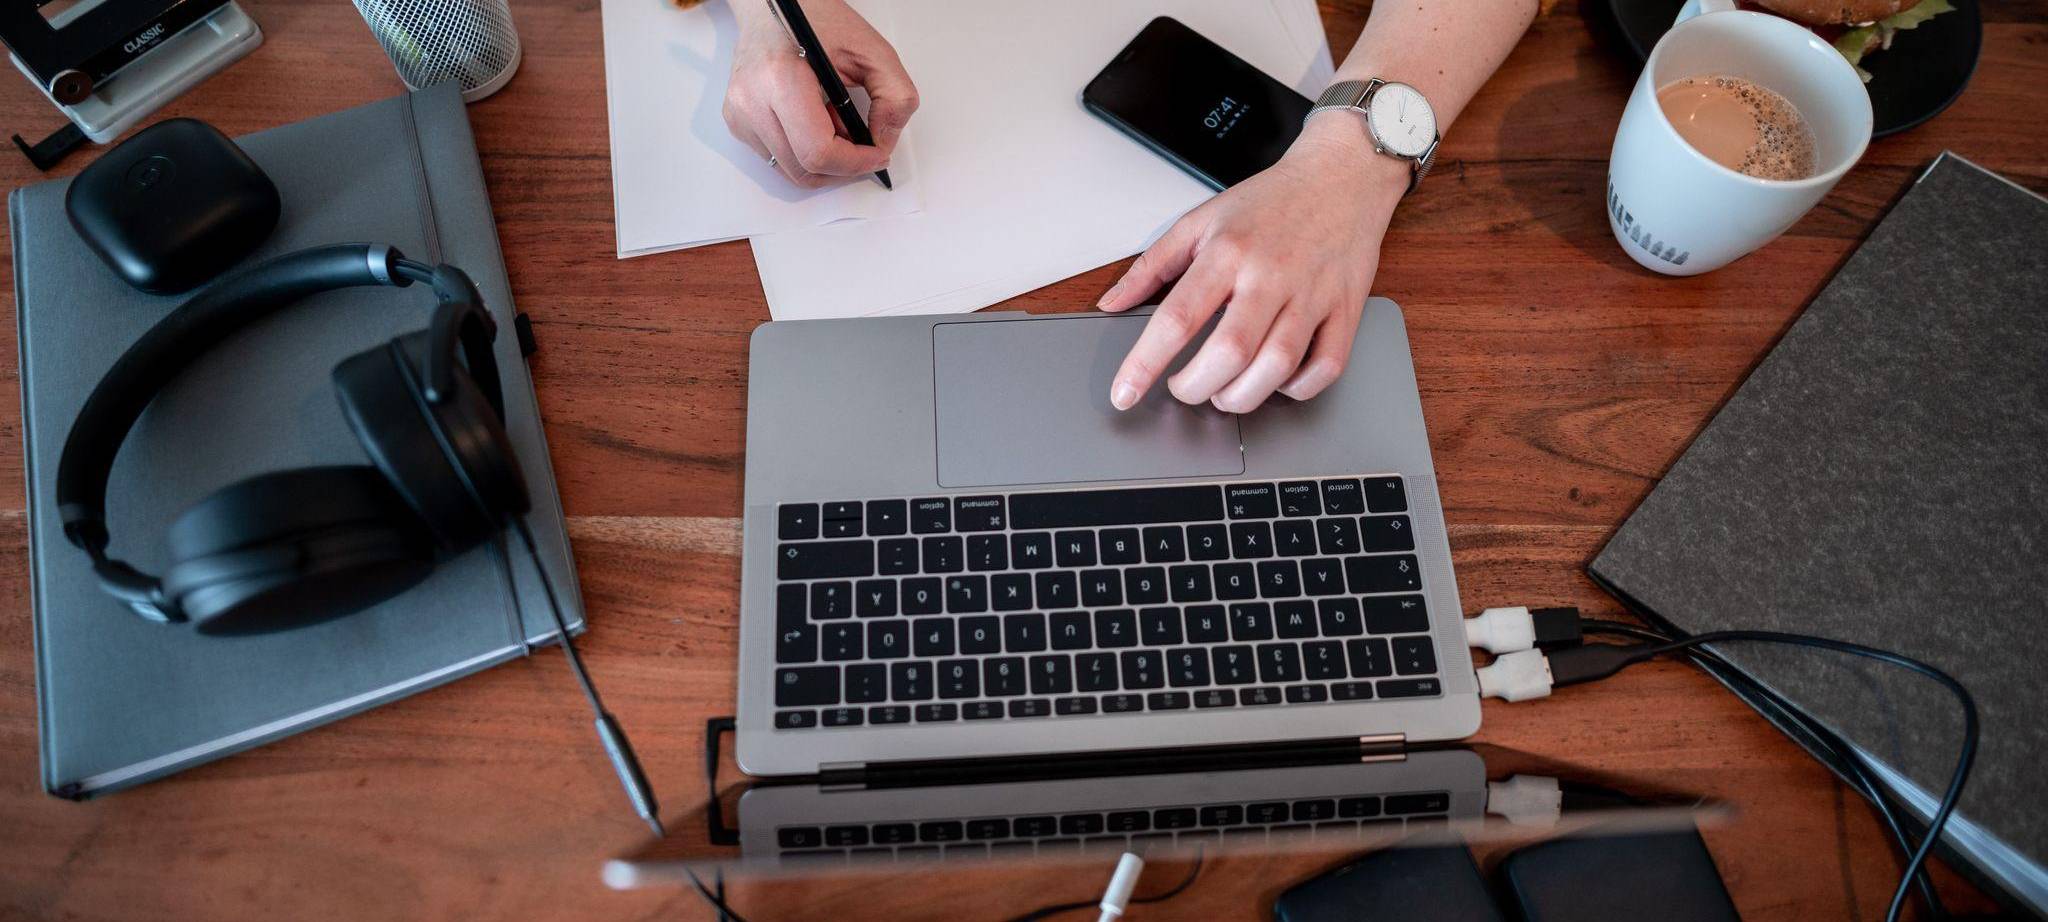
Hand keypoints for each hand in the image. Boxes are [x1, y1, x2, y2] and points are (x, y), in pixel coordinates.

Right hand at [723, 0, 917, 187]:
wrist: (772, 4)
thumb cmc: (815, 19)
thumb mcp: (871, 49)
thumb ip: (895, 96)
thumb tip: (884, 139)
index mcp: (780, 79)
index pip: (818, 152)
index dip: (855, 163)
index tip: (878, 153)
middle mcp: (751, 101)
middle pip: (804, 170)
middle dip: (843, 166)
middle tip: (864, 145)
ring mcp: (740, 115)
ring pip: (791, 172)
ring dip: (824, 161)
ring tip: (838, 125)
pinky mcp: (737, 122)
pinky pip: (778, 159)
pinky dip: (805, 154)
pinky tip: (816, 123)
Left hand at [1099, 116, 1408, 412]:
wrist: (1342, 175)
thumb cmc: (1270, 202)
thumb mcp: (1200, 220)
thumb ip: (1151, 265)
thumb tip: (1111, 303)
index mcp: (1227, 252)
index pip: (1177, 318)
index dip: (1145, 364)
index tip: (1124, 394)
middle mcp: (1270, 274)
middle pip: (1230, 352)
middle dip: (1196, 387)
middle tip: (1184, 388)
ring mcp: (1312, 294)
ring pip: (1278, 366)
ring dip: (1242, 396)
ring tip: (1224, 392)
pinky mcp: (1346, 309)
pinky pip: (1327, 366)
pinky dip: (1297, 389)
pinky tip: (1276, 382)